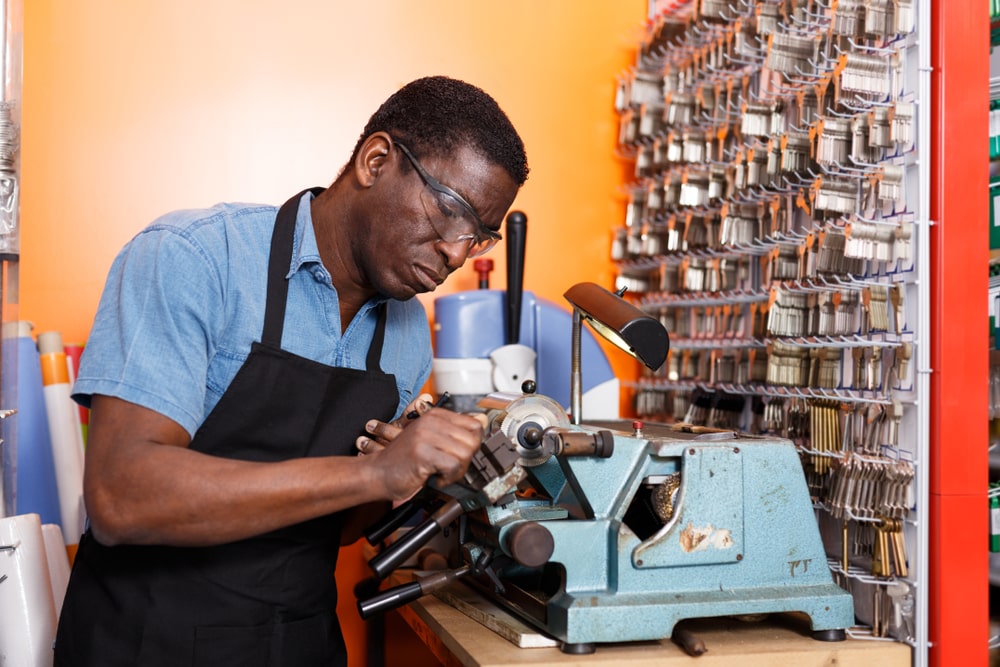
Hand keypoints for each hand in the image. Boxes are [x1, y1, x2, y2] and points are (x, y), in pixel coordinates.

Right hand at [356, 404, 485, 500]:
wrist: (376, 473)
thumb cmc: (404, 460)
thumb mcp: (431, 440)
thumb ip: (454, 432)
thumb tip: (483, 422)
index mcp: (435, 415)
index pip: (475, 425)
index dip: (473, 444)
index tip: (461, 455)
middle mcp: (431, 421)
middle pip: (473, 440)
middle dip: (466, 460)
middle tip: (450, 468)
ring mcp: (426, 435)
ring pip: (465, 453)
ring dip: (457, 471)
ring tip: (442, 473)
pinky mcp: (422, 453)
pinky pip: (453, 465)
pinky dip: (448, 478)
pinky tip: (436, 478)